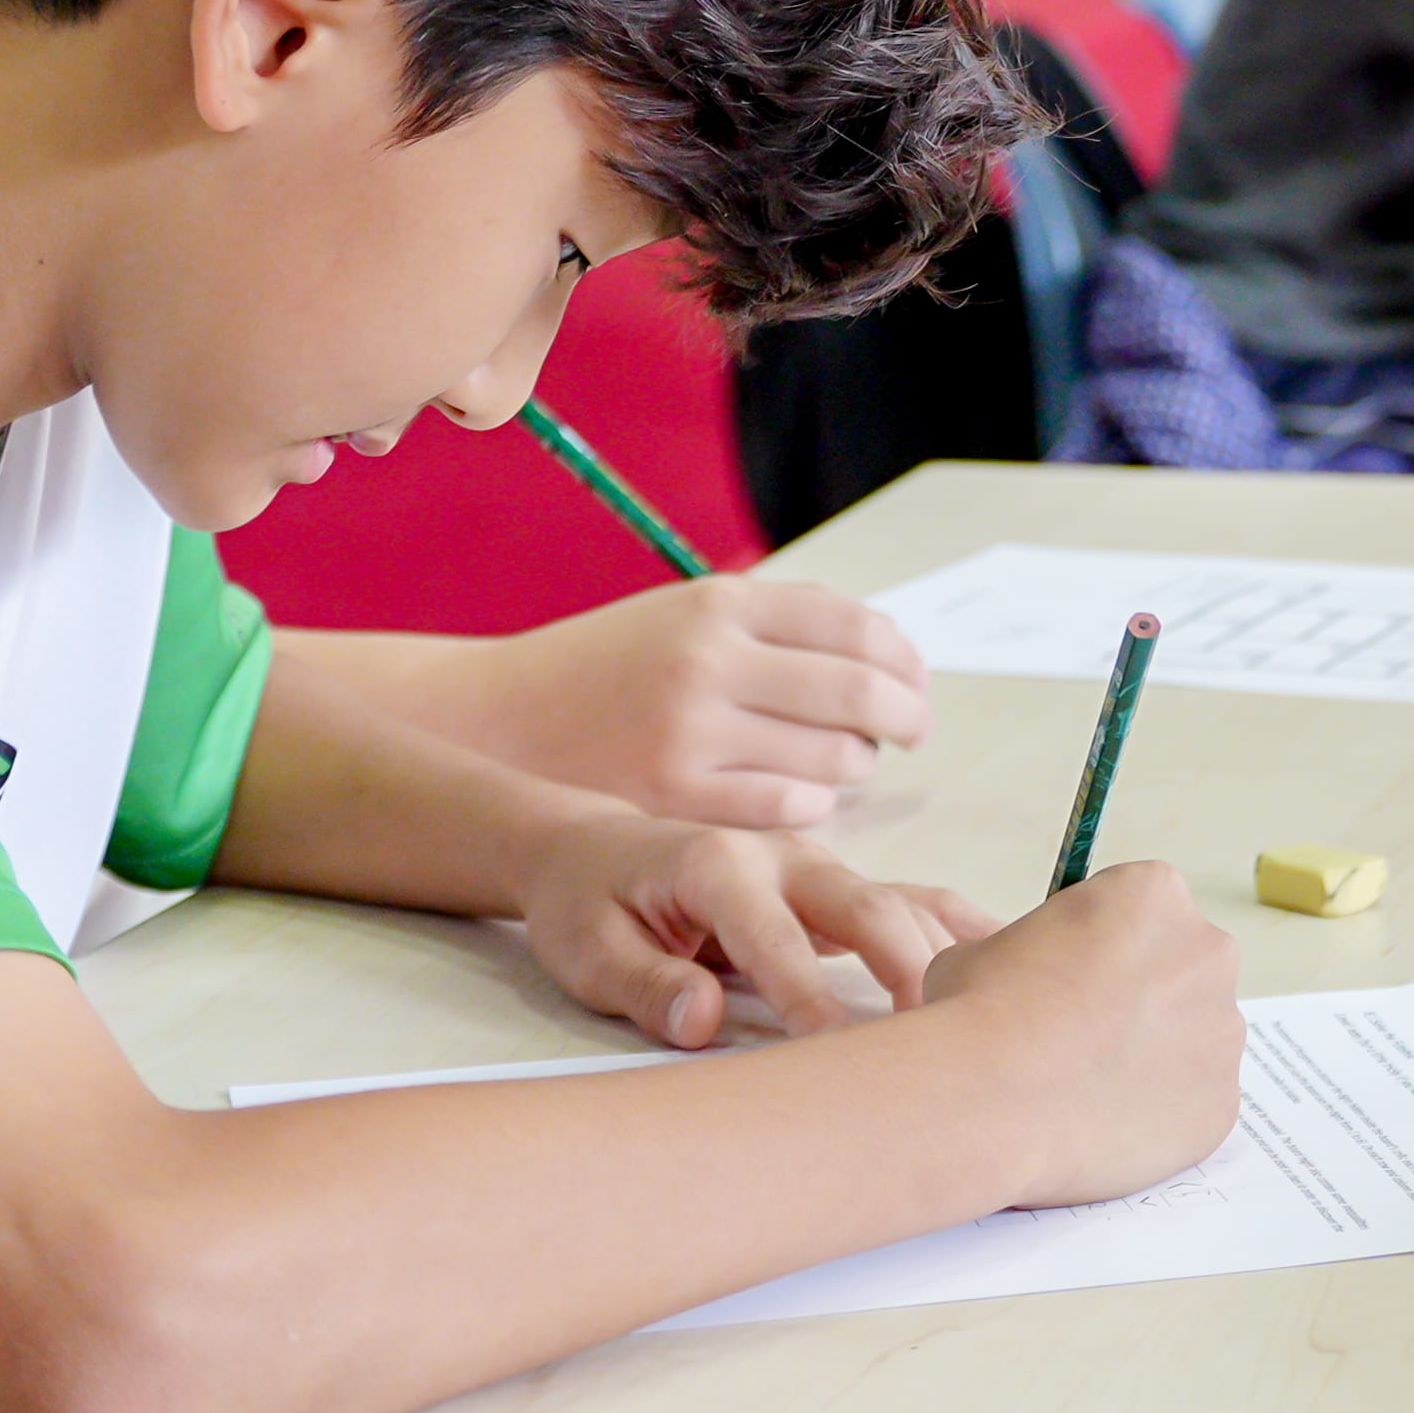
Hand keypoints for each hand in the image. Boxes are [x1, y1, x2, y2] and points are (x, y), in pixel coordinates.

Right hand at [463, 576, 934, 831]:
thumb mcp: (683, 616)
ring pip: (832, 757)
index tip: (914, 680)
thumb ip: (774, 626)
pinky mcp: (677, 799)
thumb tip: (885, 649)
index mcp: (719, 603)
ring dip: (858, 764)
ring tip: (848, 763)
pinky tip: (805, 798)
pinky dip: (815, 805)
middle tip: (912, 731)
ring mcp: (692, 733)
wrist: (499, 720)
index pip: (854, 623)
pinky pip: (789, 809)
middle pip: (857, 691)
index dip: (903, 658)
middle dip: (904, 715)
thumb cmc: (608, 669)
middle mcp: (710, 661)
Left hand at [515, 818, 988, 1051]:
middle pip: (864, 905)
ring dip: (942, 954)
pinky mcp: (837, 886)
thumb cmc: (589, 905)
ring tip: (989, 1012)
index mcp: (715, 865)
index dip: (804, 990)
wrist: (592, 849)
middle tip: (935, 1035)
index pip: (771, 934)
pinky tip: (1004, 959)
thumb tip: (700, 1023)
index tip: (832, 1044)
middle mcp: (782, 856)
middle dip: (904, 967)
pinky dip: (955, 928)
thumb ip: (645, 985)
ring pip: (900, 903)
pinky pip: (912, 900)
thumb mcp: (588, 950)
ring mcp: (818, 867)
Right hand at [924, 862, 1252, 1207]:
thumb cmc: (980, 1010)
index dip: (1100, 949)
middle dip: (1142, 1002)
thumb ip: (1031, 951)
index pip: (1140, 912)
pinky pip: (1193, 1107)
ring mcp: (1223, 1031)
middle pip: (1182, 973)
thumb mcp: (985, 948)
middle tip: (1083, 1041)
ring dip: (1154, 1060)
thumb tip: (1029, 980)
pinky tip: (1103, 1127)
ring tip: (1087, 1091)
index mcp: (1155, 894)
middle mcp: (1207, 952)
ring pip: (1193, 1043)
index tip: (1070, 982)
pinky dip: (1157, 1119)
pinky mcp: (1222, 1103)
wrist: (990, 1098)